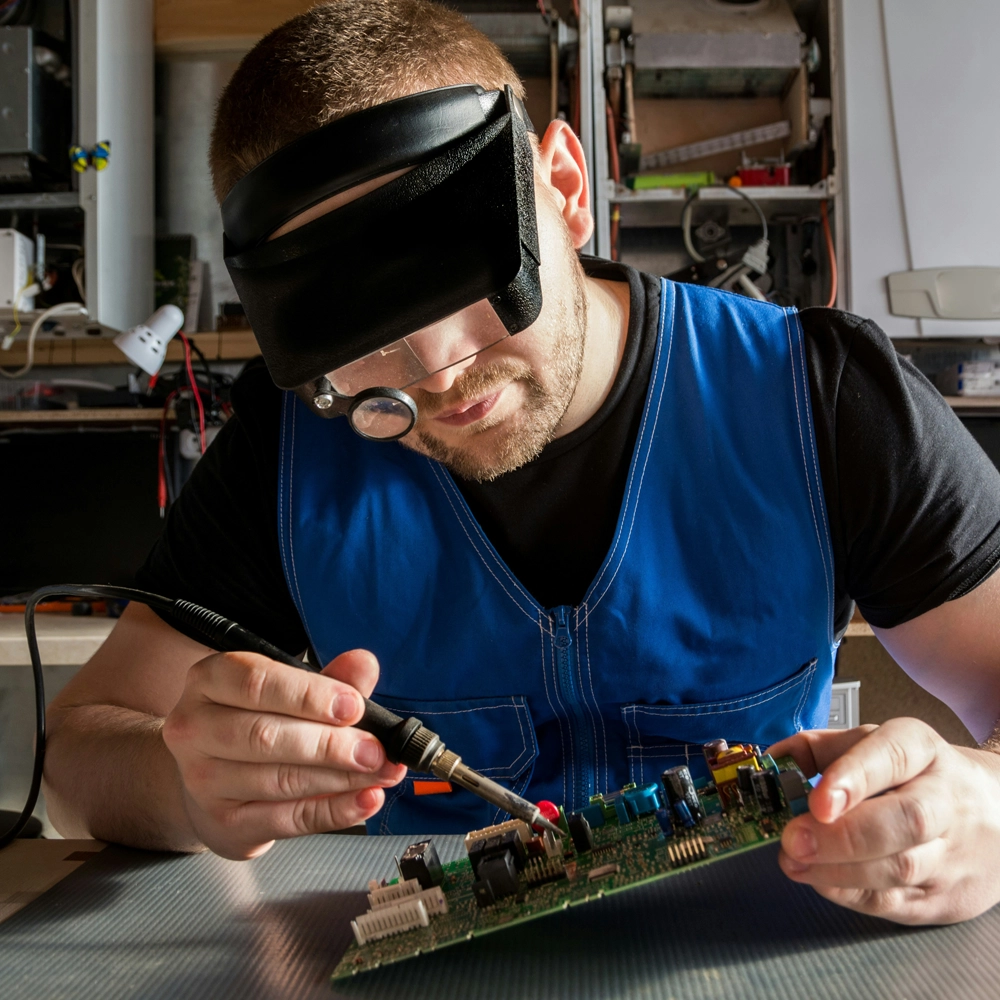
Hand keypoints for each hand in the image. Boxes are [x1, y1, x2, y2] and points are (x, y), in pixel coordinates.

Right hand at [162, 648, 406, 859]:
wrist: (216, 778)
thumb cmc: (258, 721)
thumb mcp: (290, 691)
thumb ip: (330, 679)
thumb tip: (364, 664)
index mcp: (210, 680)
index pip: (256, 683)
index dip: (308, 696)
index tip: (353, 706)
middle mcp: (195, 728)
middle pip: (265, 736)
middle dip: (330, 744)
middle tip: (375, 750)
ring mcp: (202, 780)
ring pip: (279, 780)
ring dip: (341, 778)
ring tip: (381, 772)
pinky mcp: (222, 822)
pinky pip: (286, 819)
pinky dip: (333, 810)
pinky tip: (365, 799)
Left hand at [768, 719, 999, 923]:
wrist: (997, 812)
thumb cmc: (917, 775)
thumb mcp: (873, 745)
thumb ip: (818, 749)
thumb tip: (769, 763)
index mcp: (922, 751)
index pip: (893, 756)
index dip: (853, 777)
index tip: (817, 799)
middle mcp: (945, 800)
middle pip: (905, 820)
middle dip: (842, 835)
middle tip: (793, 838)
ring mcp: (952, 853)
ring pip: (901, 867)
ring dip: (837, 870)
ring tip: (793, 860)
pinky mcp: (946, 898)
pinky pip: (896, 903)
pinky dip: (849, 894)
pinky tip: (818, 880)